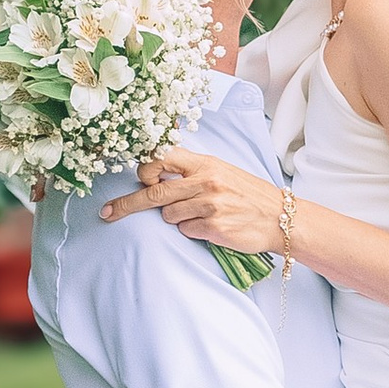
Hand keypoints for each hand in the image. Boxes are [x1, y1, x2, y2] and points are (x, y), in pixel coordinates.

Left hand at [99, 150, 285, 259]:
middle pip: (154, 191)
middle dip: (126, 204)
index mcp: (205, 163)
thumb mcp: (221, 172)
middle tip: (107, 213)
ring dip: (176, 219)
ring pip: (169, 215)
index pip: (162, 157)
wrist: (281, 218)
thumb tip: (154, 175)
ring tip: (200, 216)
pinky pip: (186, 231)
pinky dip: (192, 231)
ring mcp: (210, 204)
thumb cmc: (248, 195)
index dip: (144, 168)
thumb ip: (191, 172)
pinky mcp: (214, 226)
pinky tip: (211, 227)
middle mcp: (205, 181)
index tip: (137, 179)